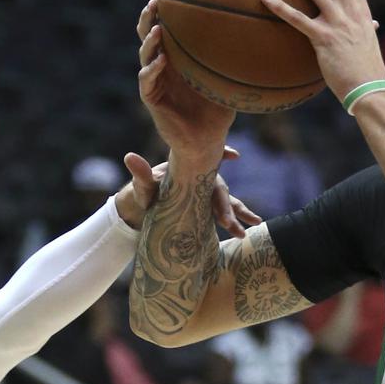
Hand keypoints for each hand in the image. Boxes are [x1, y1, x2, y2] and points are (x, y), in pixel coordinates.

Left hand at [115, 149, 261, 234]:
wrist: (149, 208)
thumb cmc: (146, 192)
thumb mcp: (143, 185)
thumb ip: (141, 173)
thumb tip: (129, 156)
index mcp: (191, 169)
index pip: (208, 163)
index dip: (220, 156)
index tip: (233, 154)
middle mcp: (204, 180)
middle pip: (220, 190)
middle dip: (227, 206)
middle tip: (228, 223)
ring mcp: (208, 195)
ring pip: (228, 201)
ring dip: (240, 213)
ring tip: (256, 223)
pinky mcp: (209, 209)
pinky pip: (225, 213)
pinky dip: (236, 219)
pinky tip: (246, 229)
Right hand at [137, 0, 235, 165]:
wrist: (205, 142)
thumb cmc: (218, 111)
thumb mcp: (229, 80)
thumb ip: (238, 59)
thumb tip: (267, 36)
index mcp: (177, 57)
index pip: (167, 26)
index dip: (166, 7)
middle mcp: (162, 65)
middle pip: (148, 33)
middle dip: (150, 15)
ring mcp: (154, 80)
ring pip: (144, 54)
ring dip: (149, 39)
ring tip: (157, 27)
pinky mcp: (151, 98)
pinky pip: (147, 80)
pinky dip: (152, 69)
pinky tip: (160, 60)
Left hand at [259, 0, 384, 103]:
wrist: (371, 90)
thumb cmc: (368, 70)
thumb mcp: (369, 43)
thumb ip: (367, 29)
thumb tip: (373, 24)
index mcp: (361, 10)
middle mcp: (351, 11)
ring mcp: (338, 23)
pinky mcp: (323, 40)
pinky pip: (297, 19)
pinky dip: (279, 6)